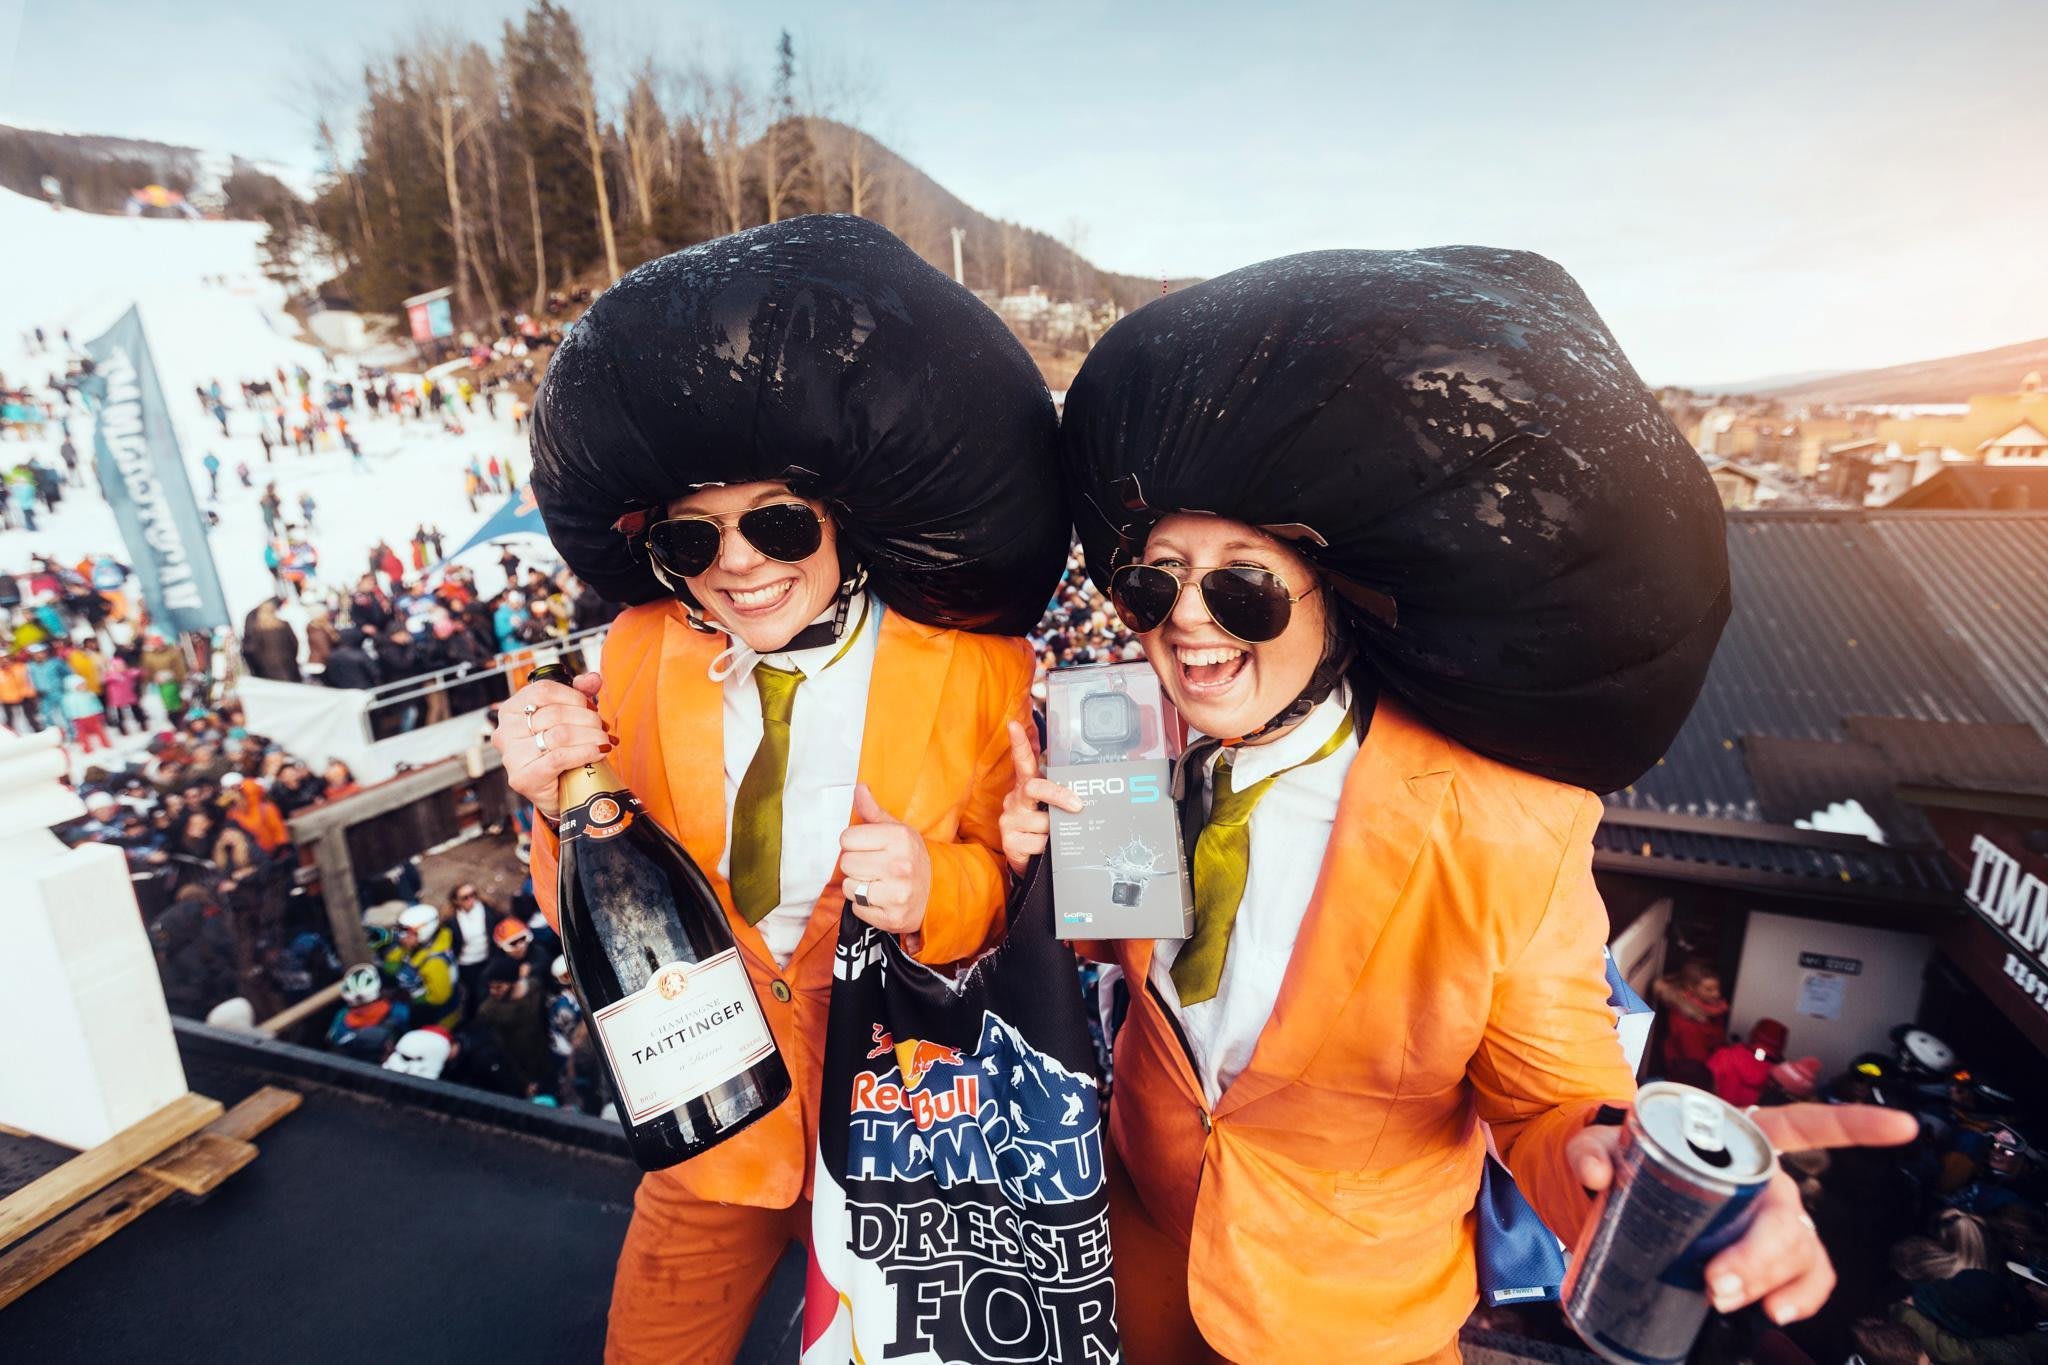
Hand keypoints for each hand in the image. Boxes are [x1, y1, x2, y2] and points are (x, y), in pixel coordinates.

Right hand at [492, 671, 610, 819]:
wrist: (559, 792)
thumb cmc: (559, 750)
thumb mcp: (569, 718)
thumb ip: (579, 694)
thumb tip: (593, 678)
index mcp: (511, 710)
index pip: (543, 690)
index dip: (574, 696)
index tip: (592, 707)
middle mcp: (504, 731)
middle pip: (555, 714)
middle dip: (588, 719)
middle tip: (604, 728)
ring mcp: (511, 756)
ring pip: (559, 735)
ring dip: (590, 736)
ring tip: (605, 740)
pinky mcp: (523, 777)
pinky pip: (559, 757)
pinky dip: (585, 752)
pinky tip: (599, 752)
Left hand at [838, 784, 931, 938]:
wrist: (939, 892)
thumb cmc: (912, 858)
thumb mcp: (898, 830)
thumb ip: (874, 811)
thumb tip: (859, 788)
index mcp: (899, 838)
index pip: (847, 838)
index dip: (855, 843)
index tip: (869, 847)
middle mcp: (899, 865)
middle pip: (846, 863)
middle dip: (856, 865)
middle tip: (874, 867)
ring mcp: (896, 893)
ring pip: (849, 887)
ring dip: (858, 886)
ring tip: (877, 883)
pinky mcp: (891, 918)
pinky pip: (856, 908)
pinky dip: (864, 906)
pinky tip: (880, 899)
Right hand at [997, 720, 1083, 875]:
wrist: (1025, 858)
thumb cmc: (1040, 825)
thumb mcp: (1048, 805)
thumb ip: (1060, 790)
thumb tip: (1087, 781)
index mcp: (1025, 786)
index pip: (1022, 760)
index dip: (1019, 742)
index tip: (1014, 724)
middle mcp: (1015, 799)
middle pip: (1035, 788)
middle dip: (1059, 795)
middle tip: (1078, 805)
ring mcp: (1009, 819)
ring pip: (1044, 822)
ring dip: (1056, 830)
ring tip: (1053, 835)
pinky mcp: (1009, 841)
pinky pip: (1039, 842)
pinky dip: (1047, 846)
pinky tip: (1042, 847)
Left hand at [1565, 1101, 1917, 1323]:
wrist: (1611, 1196)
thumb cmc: (1621, 1158)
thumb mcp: (1599, 1143)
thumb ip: (1589, 1149)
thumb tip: (1594, 1172)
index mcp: (1737, 1138)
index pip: (1804, 1125)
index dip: (1854, 1126)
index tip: (1903, 1126)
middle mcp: (1765, 1179)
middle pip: (1788, 1212)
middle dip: (1761, 1252)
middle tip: (1717, 1281)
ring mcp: (1769, 1222)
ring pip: (1799, 1251)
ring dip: (1773, 1280)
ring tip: (1727, 1300)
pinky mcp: (1763, 1260)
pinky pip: (1804, 1280)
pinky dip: (1800, 1300)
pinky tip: (1774, 1314)